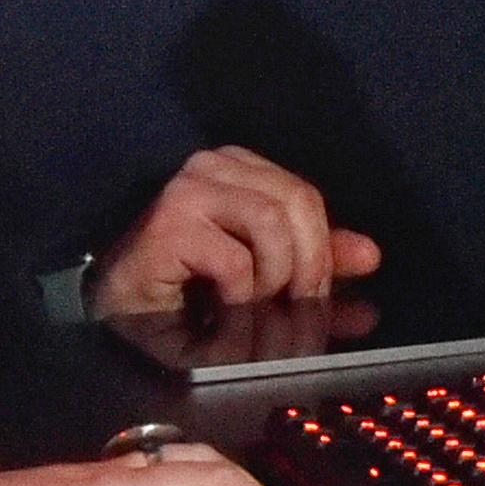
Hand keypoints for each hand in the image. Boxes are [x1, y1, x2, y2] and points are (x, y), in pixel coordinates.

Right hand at [90, 145, 378, 312]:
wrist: (113, 307)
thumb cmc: (184, 292)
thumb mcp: (259, 281)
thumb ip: (311, 267)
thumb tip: (371, 259)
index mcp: (240, 170)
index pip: (306, 198)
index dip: (328, 250)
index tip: (333, 301)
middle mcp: (215, 166)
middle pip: (298, 204)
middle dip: (309, 270)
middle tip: (300, 318)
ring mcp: (190, 190)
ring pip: (273, 227)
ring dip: (275, 286)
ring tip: (258, 319)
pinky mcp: (171, 224)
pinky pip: (237, 263)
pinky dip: (242, 302)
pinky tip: (225, 318)